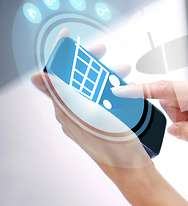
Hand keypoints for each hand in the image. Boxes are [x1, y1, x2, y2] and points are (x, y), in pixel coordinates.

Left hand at [31, 28, 151, 172]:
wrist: (133, 170)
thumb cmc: (114, 146)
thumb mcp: (90, 114)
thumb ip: (64, 94)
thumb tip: (37, 78)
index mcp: (67, 109)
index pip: (56, 74)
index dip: (60, 52)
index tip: (68, 35)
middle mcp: (74, 112)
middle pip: (76, 78)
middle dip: (90, 61)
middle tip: (103, 51)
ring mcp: (89, 117)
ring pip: (92, 86)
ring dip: (106, 74)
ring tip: (125, 71)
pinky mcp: (103, 121)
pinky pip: (104, 98)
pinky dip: (114, 88)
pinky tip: (127, 87)